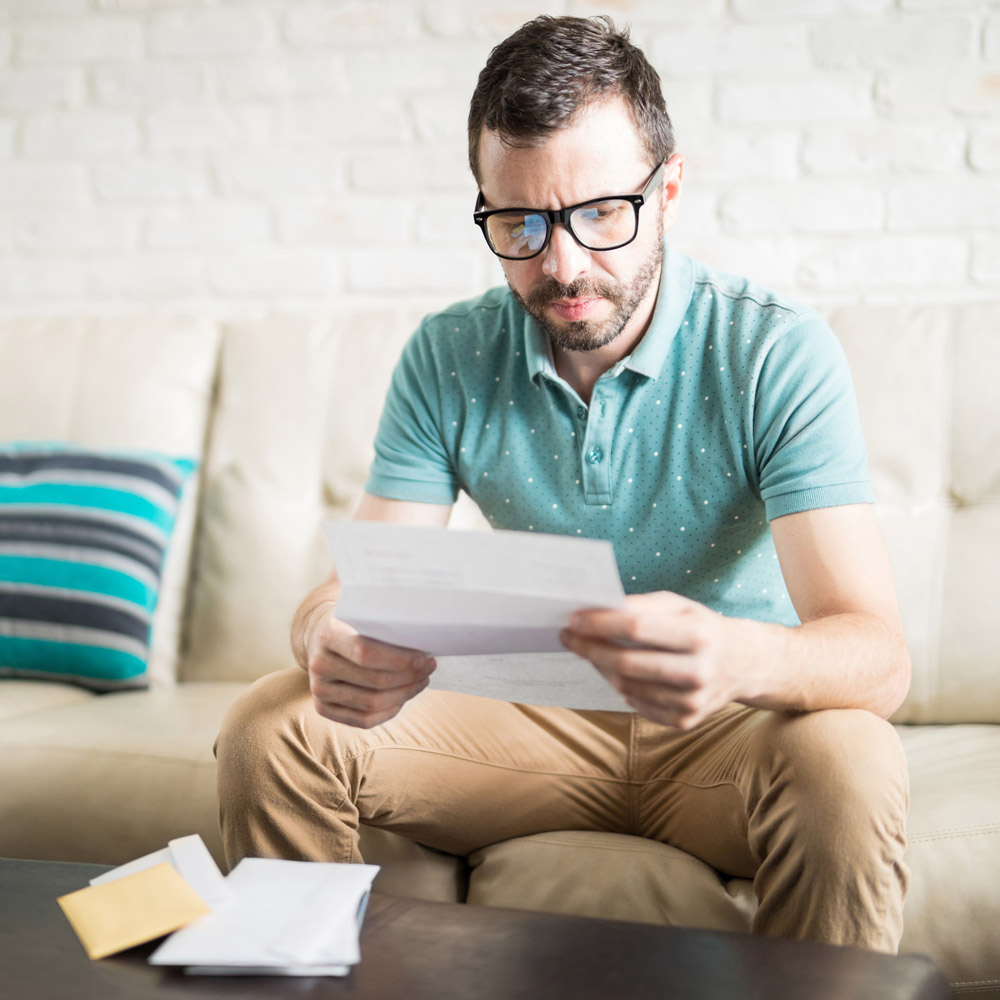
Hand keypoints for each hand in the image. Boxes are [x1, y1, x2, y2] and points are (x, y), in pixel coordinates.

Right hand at [305, 607, 435, 728]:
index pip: (366, 653)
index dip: (400, 659)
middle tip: (429, 666)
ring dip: (404, 693)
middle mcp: (319, 663)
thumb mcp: (364, 609)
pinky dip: (390, 710)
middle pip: (374, 680)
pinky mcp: (323, 708)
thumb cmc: (354, 621)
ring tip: (422, 679)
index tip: (424, 657)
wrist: (321, 636)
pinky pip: (363, 719)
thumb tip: (423, 626)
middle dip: (409, 676)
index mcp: (328, 634)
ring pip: (372, 702)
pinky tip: (404, 696)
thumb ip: (386, 616)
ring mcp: (319, 689)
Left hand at [560, 592, 739, 729]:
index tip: (574, 619)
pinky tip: (621, 673)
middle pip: (627, 662)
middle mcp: (698, 670)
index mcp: (697, 634)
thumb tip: (597, 609)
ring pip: (627, 686)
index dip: (600, 623)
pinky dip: (623, 687)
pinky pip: (637, 704)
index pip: (637, 627)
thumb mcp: (679, 606)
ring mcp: (692, 700)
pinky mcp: (685, 721)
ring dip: (602, 667)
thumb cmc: (700, 627)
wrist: (742, 664)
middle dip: (590, 648)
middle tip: (568, 637)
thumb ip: (641, 605)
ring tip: (592, 651)